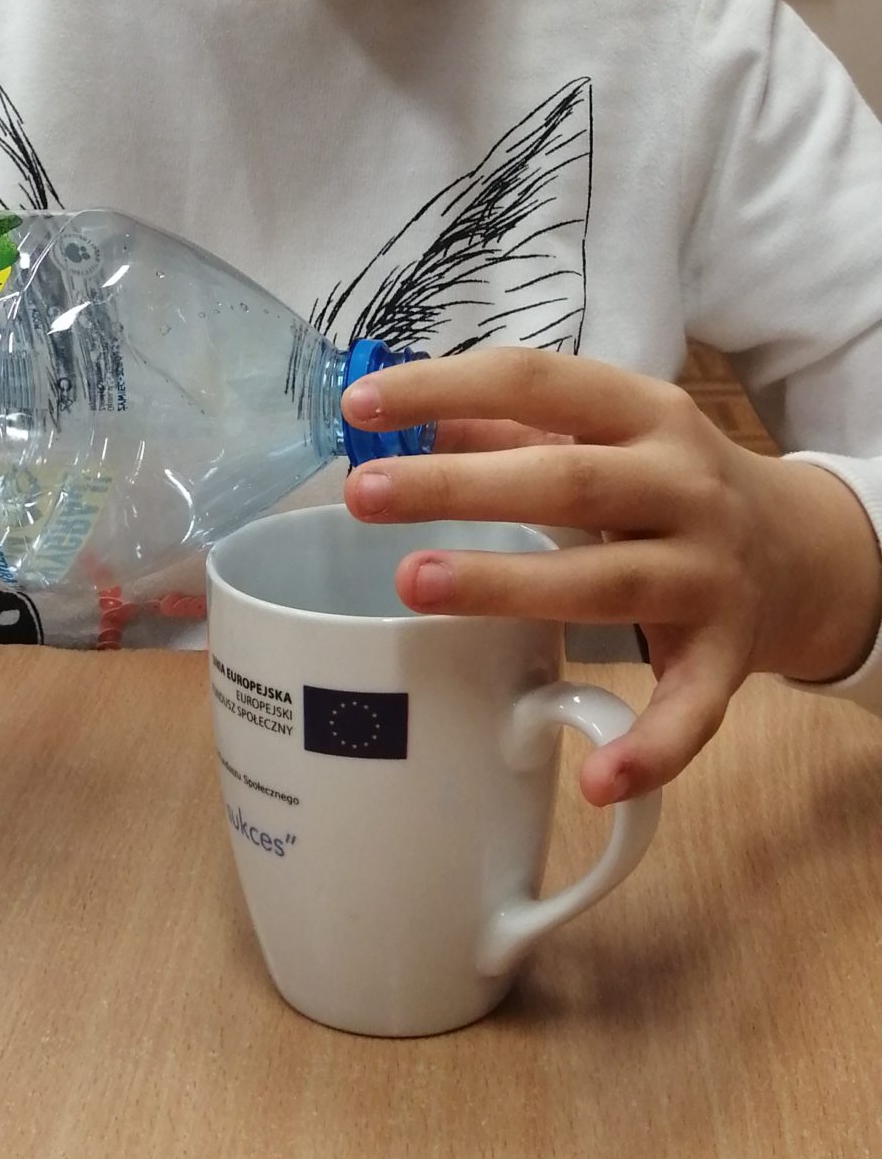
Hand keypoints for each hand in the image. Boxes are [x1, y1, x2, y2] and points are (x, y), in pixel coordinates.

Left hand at [342, 350, 881, 804]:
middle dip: (459, 487)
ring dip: (508, 587)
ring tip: (412, 585)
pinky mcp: (728, 656)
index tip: (362, 404)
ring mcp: (709, 573)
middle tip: (364, 495)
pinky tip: (593, 776)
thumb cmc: (665, 482)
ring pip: (607, 583)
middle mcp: (683, 486)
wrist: (797, 548)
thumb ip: (510, 427)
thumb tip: (408, 418)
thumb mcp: (603, 434)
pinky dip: (648, 746)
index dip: (446, 388)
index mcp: (644, 414)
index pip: (536, 382)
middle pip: (567, 482)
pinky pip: (689, 710)